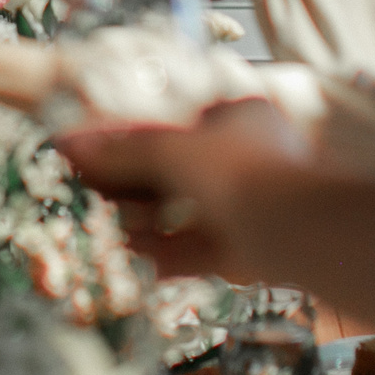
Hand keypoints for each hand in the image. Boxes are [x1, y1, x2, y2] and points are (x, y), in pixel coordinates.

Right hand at [56, 99, 305, 279]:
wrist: (298, 233)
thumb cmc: (241, 172)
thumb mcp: (174, 149)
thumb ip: (126, 149)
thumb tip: (76, 145)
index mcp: (234, 116)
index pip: (167, 123)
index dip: (122, 137)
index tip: (87, 150)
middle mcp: (240, 158)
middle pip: (171, 171)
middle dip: (126, 185)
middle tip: (83, 192)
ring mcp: (243, 204)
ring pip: (179, 212)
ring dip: (139, 222)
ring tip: (97, 228)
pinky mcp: (241, 247)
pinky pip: (192, 247)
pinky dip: (160, 254)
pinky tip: (125, 259)